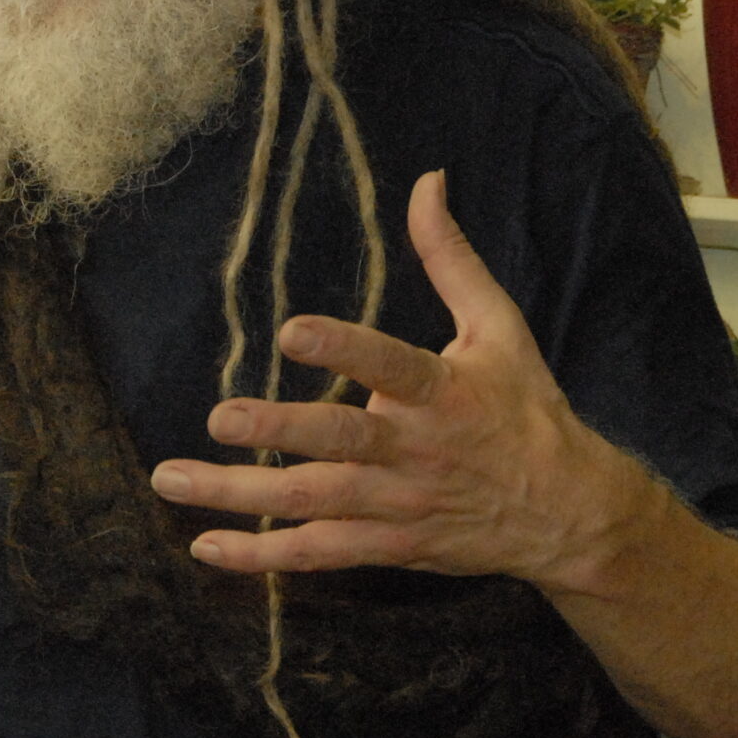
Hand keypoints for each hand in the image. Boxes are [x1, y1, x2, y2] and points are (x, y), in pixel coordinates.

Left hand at [150, 170, 658, 583]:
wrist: (566, 512)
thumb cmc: (524, 408)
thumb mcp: (499, 326)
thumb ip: (450, 257)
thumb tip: (427, 181)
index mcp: (442, 392)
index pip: (391, 366)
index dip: (344, 348)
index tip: (291, 331)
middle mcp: (414, 451)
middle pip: (341, 443)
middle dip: (279, 432)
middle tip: (219, 419)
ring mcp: (398, 504)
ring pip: (313, 502)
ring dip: (240, 494)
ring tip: (171, 479)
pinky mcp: (387, 544)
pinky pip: (318, 554)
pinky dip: (263, 556)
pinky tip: (207, 545)